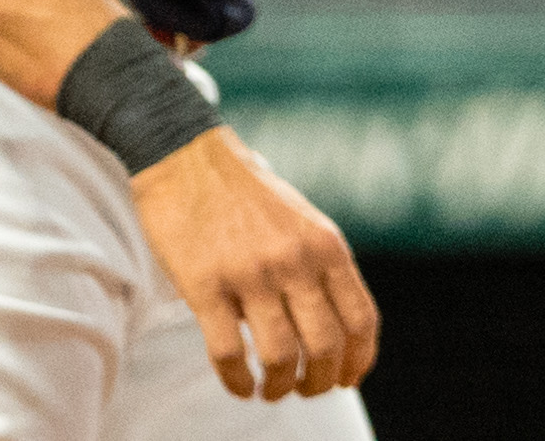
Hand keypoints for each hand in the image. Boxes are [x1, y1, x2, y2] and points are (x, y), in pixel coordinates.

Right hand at [131, 126, 377, 400]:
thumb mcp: (301, 221)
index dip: (358, 361)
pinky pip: (228, 352)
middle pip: (325, 347)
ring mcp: (248, 273)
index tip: (347, 380)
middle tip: (305, 389)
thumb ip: (320, 269)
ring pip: (281, 357)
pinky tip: (239, 385)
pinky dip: (237, 381)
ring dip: (280, 387)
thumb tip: (332, 335)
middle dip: (320, 382)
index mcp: (324, 245)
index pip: (360, 321)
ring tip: (271, 390)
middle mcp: (293, 260)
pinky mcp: (203, 283)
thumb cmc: (243, 192)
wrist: (183, 154)